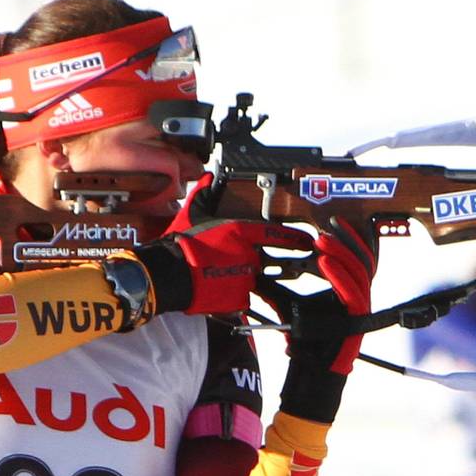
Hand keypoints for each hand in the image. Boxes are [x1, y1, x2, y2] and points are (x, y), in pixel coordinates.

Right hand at [134, 173, 314, 314]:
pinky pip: (243, 298)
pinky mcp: (238, 299)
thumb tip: (208, 177)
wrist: (169, 274)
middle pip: (268, 262)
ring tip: (226, 279)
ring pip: (254, 281)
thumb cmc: (181, 243)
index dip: (295, 238)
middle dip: (275, 265)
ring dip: (246, 280)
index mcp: (241, 234)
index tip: (307, 241)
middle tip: (281, 267)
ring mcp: (245, 279)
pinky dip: (235, 296)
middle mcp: (249, 256)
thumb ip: (204, 194)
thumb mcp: (192, 213)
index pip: (277, 235)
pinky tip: (220, 291)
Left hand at [260, 218, 375, 422]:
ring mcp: (360, 310)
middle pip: (362, 261)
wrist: (308, 373)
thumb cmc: (302, 342)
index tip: (331, 223)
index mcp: (347, 291)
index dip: (347, 239)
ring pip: (360, 274)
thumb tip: (252, 272)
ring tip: (323, 241)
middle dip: (347, 241)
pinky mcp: (357, 322)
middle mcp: (358, 298)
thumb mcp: (286, 307)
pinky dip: (340, 277)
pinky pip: (353, 295)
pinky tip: (325, 263)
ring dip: (341, 255)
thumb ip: (275, 289)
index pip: (355, 259)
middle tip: (328, 227)